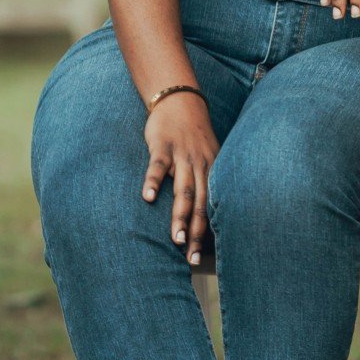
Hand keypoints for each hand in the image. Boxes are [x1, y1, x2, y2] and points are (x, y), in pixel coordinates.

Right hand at [142, 93, 218, 265]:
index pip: (211, 208)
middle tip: (192, 258)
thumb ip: (204, 184)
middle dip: (197, 232)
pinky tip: (146, 198)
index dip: (208, 234)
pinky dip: (153, 181)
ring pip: (183, 189)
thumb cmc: (192, 137)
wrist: (180, 101)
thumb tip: (201, 216)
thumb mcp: (206, 158)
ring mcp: (182, 156)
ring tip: (175, 239)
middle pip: (200, 204)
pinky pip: (158, 165)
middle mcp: (200, 166)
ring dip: (180, 215)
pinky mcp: (163, 145)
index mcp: (212, 172)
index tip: (201, 258)